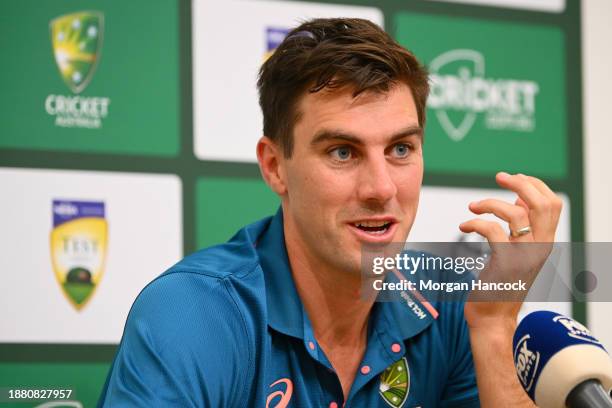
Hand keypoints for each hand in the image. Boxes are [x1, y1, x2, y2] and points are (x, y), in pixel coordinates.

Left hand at [459, 172, 562, 330]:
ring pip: (516, 214)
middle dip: (521, 184)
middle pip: (544, 204)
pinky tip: (463, 226)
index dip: (534, 185)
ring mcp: (524, 256)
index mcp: (544, 242)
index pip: (552, 203)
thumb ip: (521, 228)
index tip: (512, 179)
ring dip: (489, 203)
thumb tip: (519, 199)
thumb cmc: (500, 283)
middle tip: (500, 178)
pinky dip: (474, 223)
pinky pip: (491, 231)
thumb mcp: (515, 252)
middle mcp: (540, 247)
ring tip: (472, 207)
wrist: (492, 318)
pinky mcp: (504, 264)